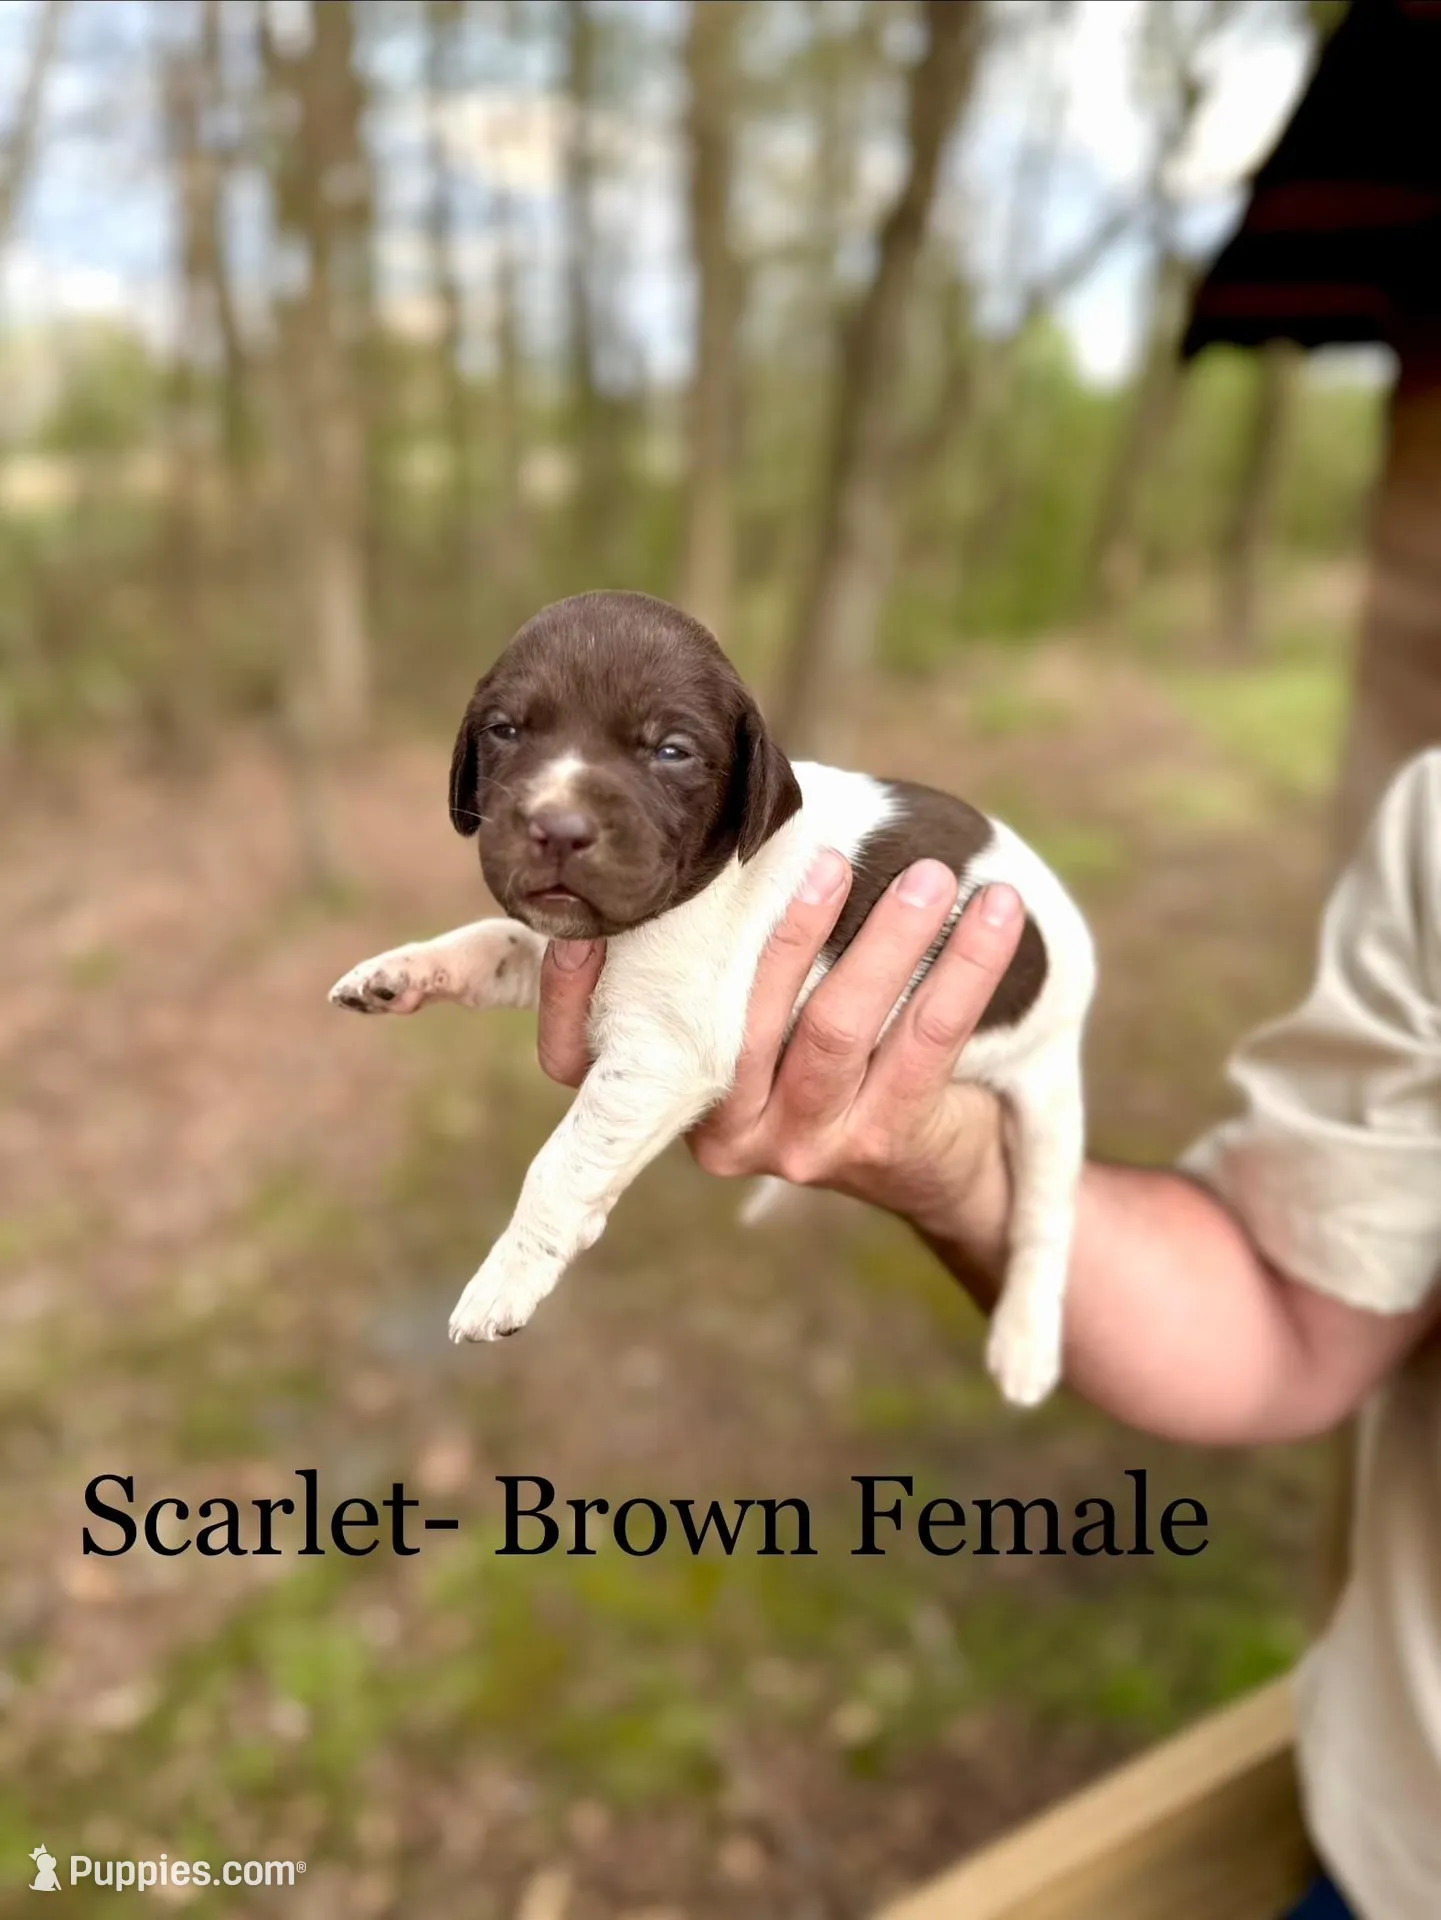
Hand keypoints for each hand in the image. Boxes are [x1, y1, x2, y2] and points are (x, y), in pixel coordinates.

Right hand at [536, 852, 1024, 1234]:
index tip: (597, 914)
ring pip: (834, 1029)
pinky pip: (925, 1045)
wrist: (928, 1160)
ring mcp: (799, 1144)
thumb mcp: (749, 1015)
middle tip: (833, 852)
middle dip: (790, 929)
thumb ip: (712, 946)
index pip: (579, 1058)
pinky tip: (995, 913)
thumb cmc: (818, 1044)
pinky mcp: (878, 1143)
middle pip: (736, 1025)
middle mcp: (722, 1131)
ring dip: (888, 939)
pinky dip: (965, 970)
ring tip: (932, 873)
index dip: (572, 992)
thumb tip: (709, 815)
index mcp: (665, 1093)